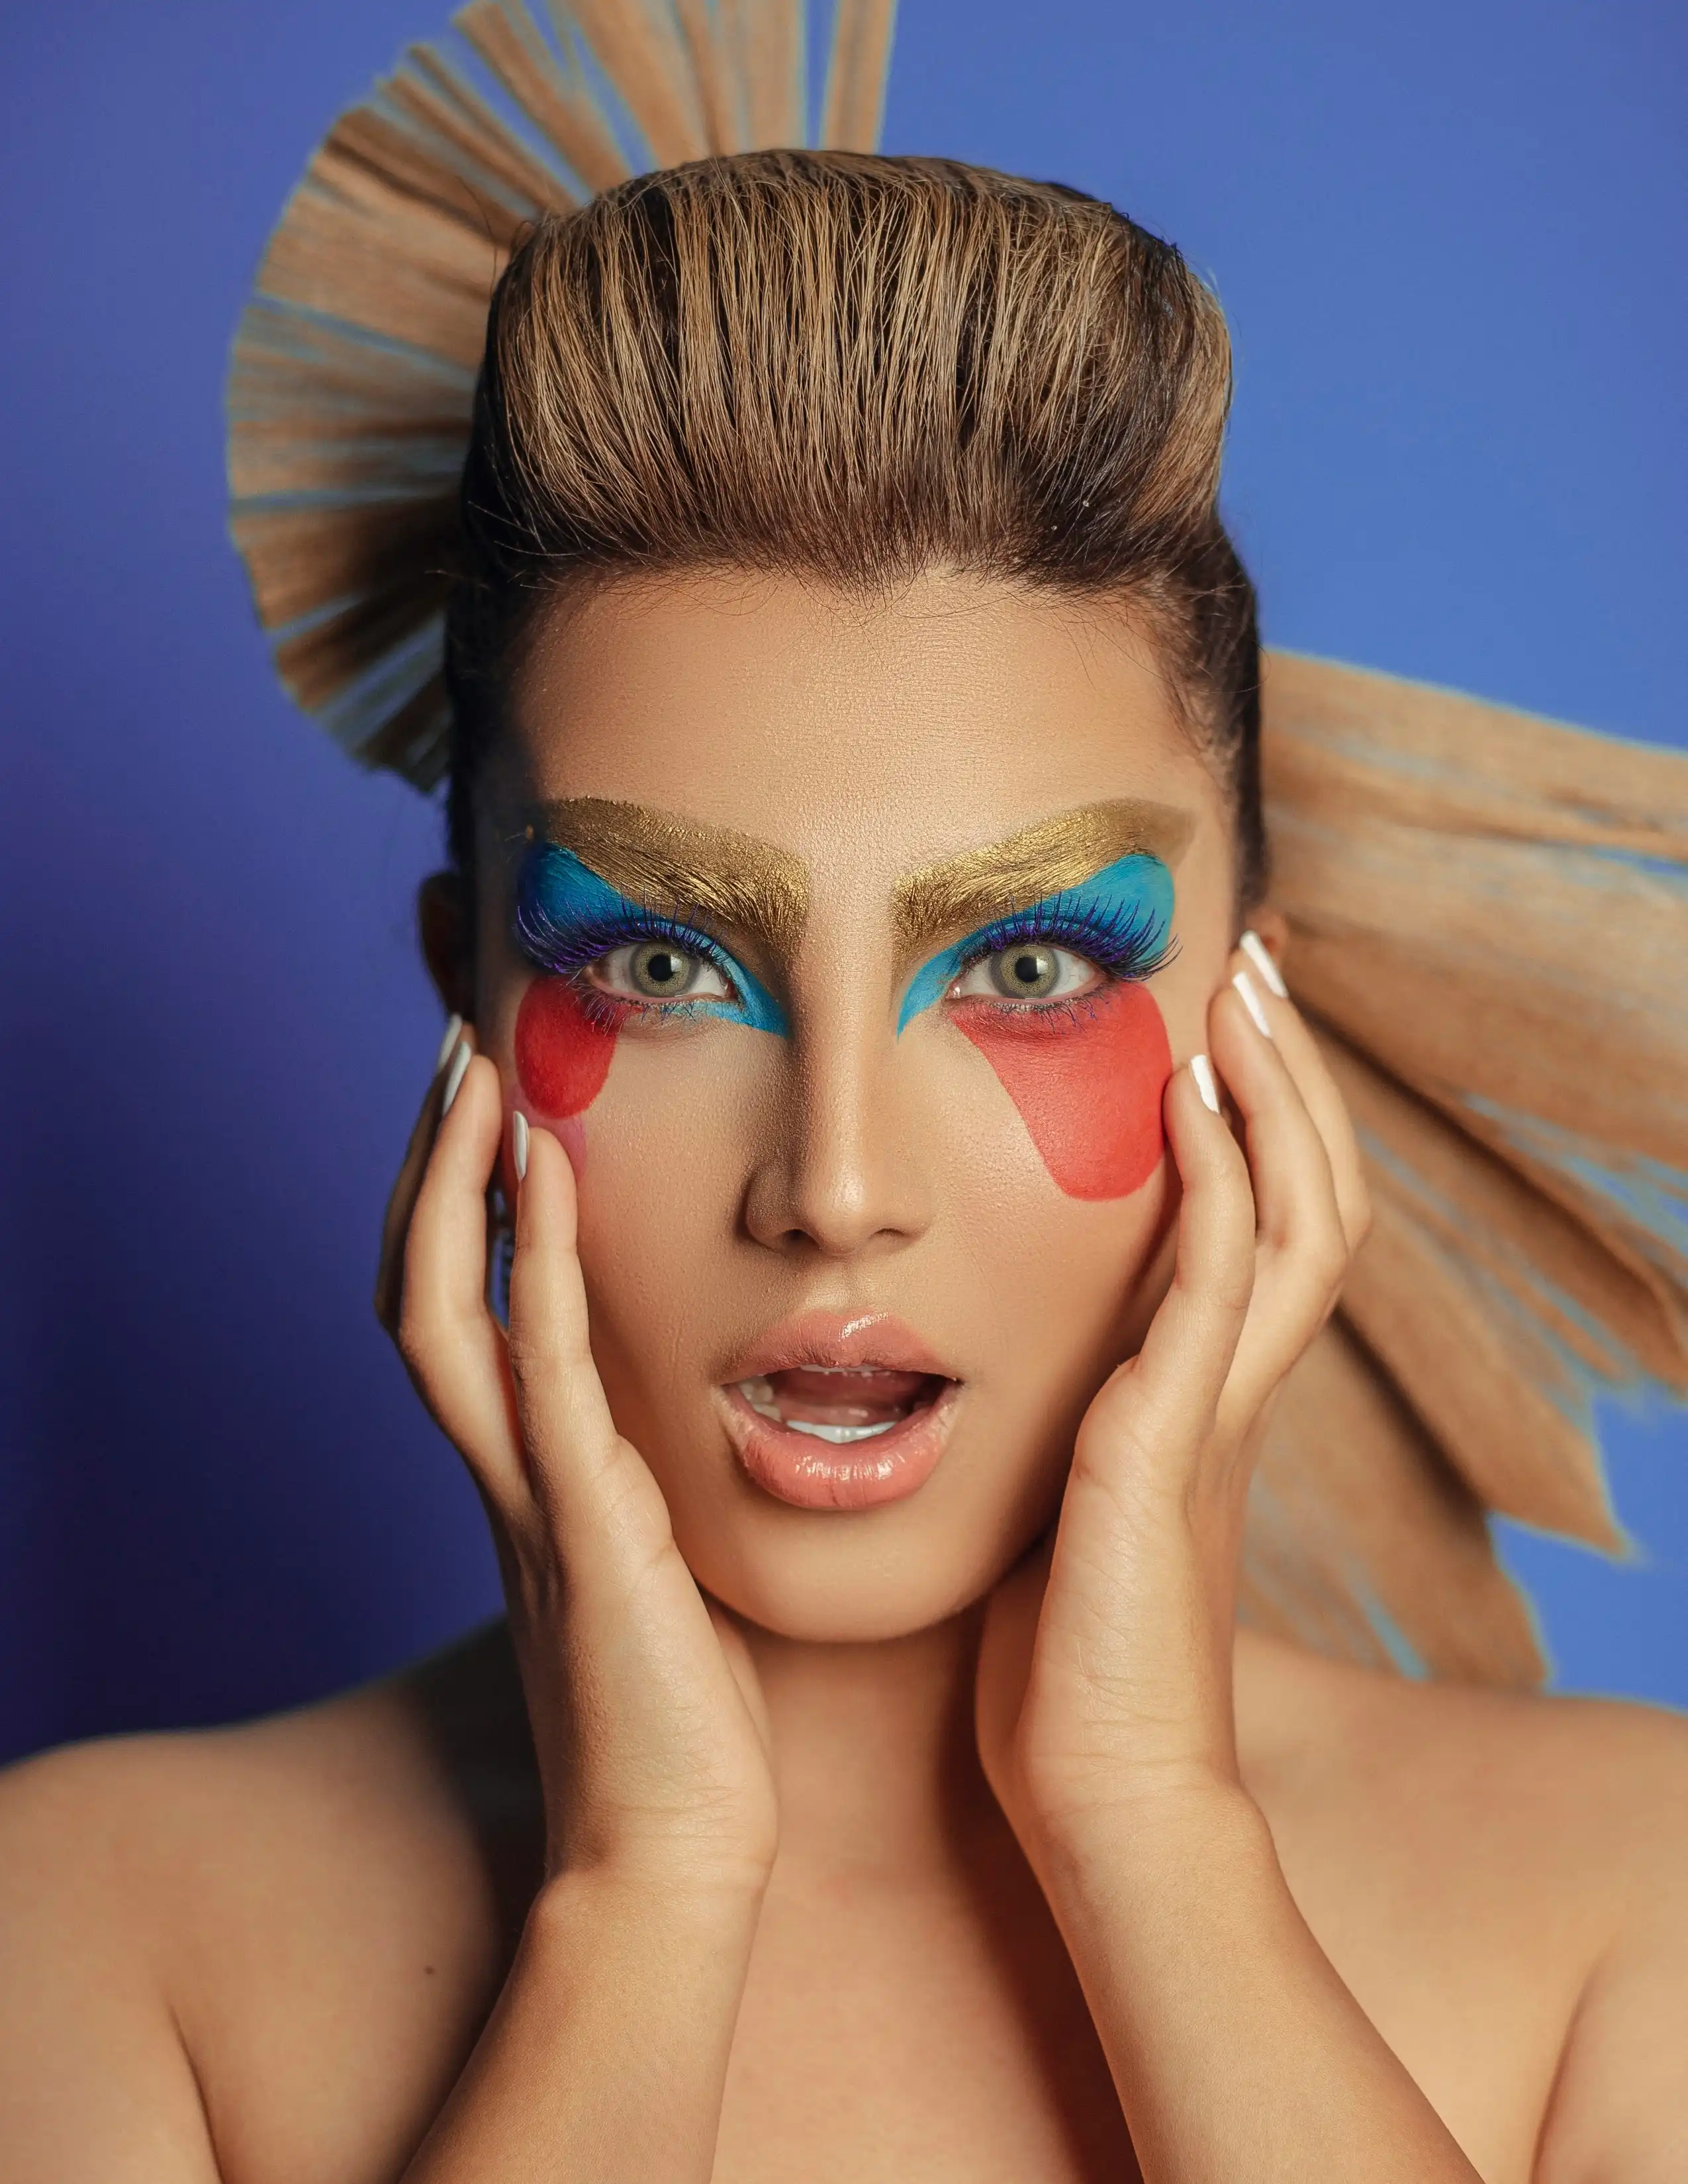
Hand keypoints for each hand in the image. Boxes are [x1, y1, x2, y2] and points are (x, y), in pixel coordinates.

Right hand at [377, 1031, 777, 1898]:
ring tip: (477, 1072)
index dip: (459, 1206)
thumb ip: (656, 1493)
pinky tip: (541, 1174)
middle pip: (417, 1286)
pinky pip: (537, 1366)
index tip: (494, 1103)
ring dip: (452, 1185)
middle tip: (460, 1051)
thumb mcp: (664, 1568)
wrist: (679, 1845)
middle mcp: (506, 1473)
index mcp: (533, 1479)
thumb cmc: (686, 1716)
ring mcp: (528, 1495)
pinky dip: (526, 1262)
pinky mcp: (577, 1522)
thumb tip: (698, 1429)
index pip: (462, 1309)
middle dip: (430, 1167)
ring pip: (441, 1310)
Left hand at [975, 947, 1369, 1863]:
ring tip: (1239, 987)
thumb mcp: (1070, 1510)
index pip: (1267, 1227)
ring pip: (1294, 1214)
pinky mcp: (1171, 1439)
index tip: (1221, 1025)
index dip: (1264, 1123)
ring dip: (1272, 1094)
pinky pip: (1216, 1279)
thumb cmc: (1068, 1664)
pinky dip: (1215, 1177)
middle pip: (1312, 1195)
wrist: (1099, 1789)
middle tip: (1254, 964)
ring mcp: (1215, 1411)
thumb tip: (1020, 1377)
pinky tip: (1186, 1093)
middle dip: (1289, 1076)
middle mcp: (1232, 1391)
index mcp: (1206, 1402)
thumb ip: (1072, 1430)